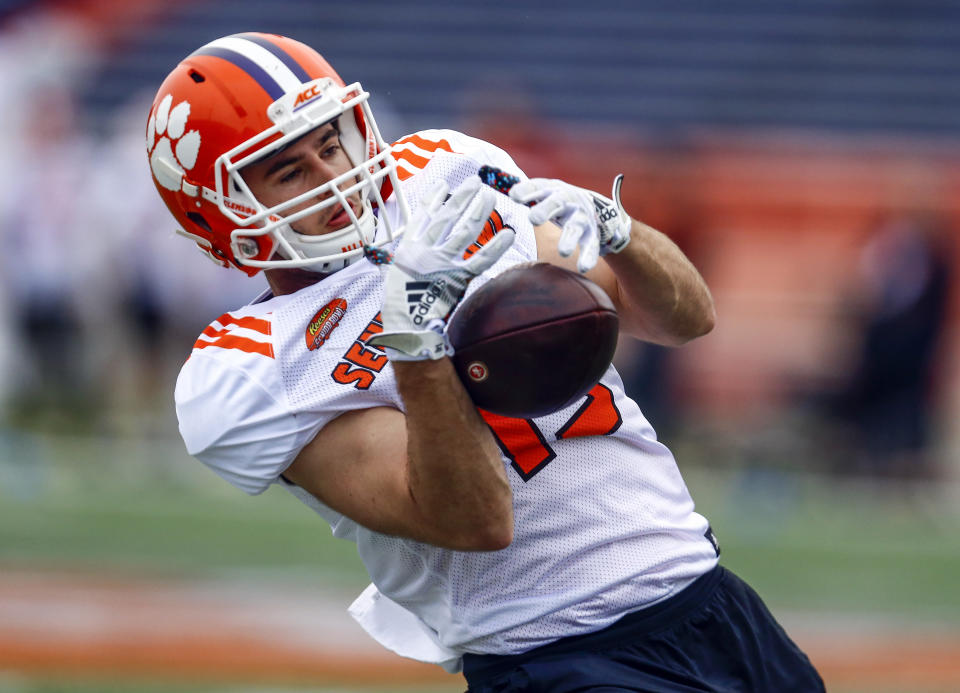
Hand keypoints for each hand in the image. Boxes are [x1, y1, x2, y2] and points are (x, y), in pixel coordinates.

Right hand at [367, 178, 514, 360]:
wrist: (405, 327)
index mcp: (408, 248)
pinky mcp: (458, 279)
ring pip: (465, 231)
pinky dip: (496, 246)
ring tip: (491, 195)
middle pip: (448, 217)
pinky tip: (509, 232)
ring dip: (479, 210)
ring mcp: (442, 263)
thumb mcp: (393, 276)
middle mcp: (425, 250)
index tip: (443, 184)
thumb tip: (409, 252)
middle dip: (462, 197)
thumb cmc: (397, 306)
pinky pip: (481, 260)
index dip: (433, 198)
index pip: (422, 216)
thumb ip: (404, 260)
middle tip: (476, 182)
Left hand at [509, 175, 630, 272]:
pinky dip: (588, 257)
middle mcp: (569, 201)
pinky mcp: (592, 235)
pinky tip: (583, 268)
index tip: (514, 196)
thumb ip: (527, 193)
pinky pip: (591, 246)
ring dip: (569, 239)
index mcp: (553, 190)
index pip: (538, 187)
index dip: (527, 191)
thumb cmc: (556, 200)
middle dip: (546, 209)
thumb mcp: (543, 192)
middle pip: (557, 203)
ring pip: (575, 227)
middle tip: (533, 218)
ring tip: (563, 252)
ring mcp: (581, 218)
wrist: (590, 205)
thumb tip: (511, 193)